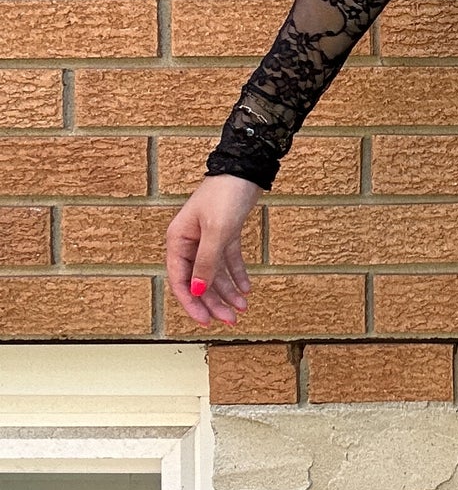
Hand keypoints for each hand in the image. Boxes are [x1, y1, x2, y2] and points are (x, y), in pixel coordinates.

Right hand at [165, 174, 261, 326]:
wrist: (245, 169)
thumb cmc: (225, 195)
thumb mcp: (217, 231)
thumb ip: (207, 262)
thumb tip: (199, 291)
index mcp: (179, 240)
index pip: (180, 280)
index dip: (192, 303)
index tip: (205, 321)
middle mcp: (190, 242)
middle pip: (199, 280)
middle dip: (214, 302)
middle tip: (230, 319)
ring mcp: (207, 238)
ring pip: (215, 273)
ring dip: (227, 291)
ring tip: (242, 308)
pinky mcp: (225, 234)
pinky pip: (228, 261)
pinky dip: (237, 275)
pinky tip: (246, 289)